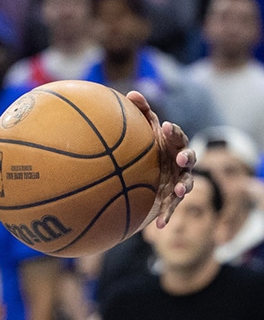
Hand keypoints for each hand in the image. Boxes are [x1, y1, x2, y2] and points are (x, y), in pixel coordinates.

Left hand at [127, 91, 194, 227]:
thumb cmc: (146, 144)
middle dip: (186, 157)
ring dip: (184, 187)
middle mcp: (180, 161)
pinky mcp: (172, 197)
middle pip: (189, 158)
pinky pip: (173, 207)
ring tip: (180, 191)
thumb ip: (140, 112)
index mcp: (172, 144)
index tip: (167, 127)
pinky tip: (159, 226)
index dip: (174, 131)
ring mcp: (179, 179)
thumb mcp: (143, 128)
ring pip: (187, 183)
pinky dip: (168, 215)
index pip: (177, 135)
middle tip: (180, 159)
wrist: (146, 170)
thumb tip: (131, 93)